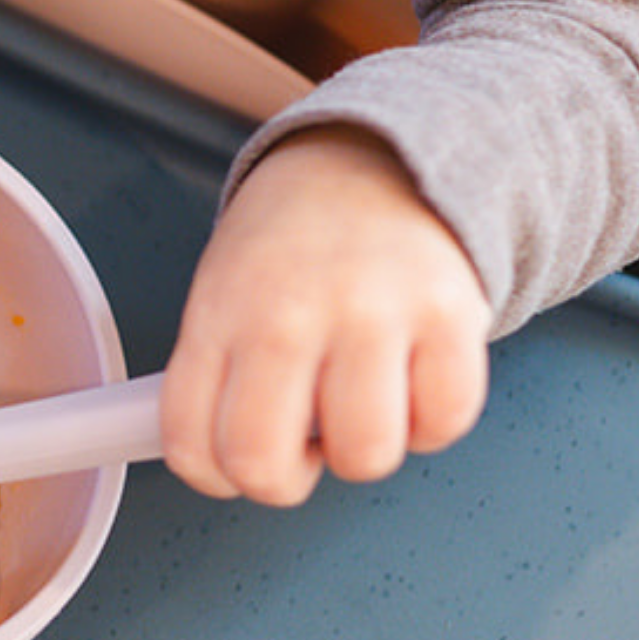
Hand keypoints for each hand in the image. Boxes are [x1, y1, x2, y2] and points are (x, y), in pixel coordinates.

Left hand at [161, 126, 490, 505]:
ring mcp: (371, 314)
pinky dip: (430, 422)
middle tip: (300, 442)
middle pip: (264, 464)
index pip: (190, 443)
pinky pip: (443, 421)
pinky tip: (411, 383)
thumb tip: (217, 464)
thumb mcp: (222, 296)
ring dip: (363, 450)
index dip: (215, 476)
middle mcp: (287, 315)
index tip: (235, 461)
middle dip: (283, 480)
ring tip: (358, 402)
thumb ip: (212, 377)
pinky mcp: (448, 313)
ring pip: (364, 456)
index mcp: (219, 315)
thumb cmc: (292, 247)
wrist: (376, 159)